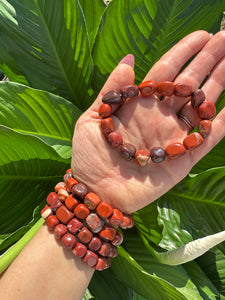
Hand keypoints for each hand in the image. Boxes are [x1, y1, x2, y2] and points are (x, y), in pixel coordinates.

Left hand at [72, 30, 224, 212]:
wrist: (96, 191)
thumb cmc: (89, 156)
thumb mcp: (93, 118)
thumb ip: (112, 90)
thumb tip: (129, 59)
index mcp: (139, 105)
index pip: (166, 72)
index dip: (183, 53)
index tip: (202, 35)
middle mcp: (160, 117)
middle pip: (189, 83)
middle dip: (209, 60)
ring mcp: (173, 137)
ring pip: (202, 105)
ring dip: (220, 82)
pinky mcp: (183, 159)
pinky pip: (207, 138)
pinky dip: (222, 123)